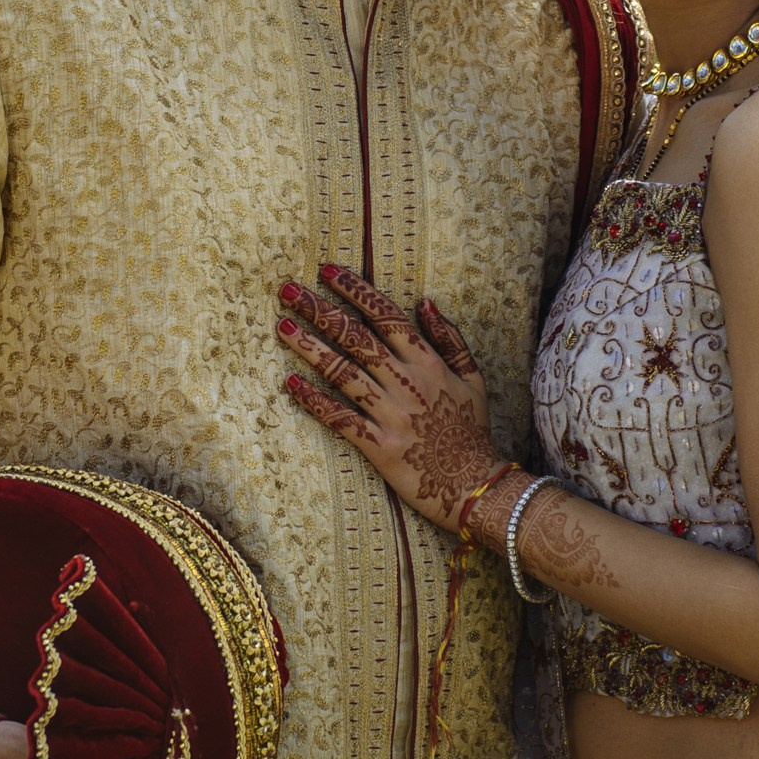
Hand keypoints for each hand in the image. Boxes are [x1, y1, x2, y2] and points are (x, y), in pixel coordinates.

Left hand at [278, 266, 508, 529]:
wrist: (475, 486)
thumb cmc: (473, 432)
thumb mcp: (473, 379)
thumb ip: (451, 339)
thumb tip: (425, 302)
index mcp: (429, 363)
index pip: (387, 316)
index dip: (356, 291)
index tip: (328, 272)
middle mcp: (407, 383)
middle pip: (357, 338)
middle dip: (321, 310)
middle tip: (290, 290)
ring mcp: (392, 414)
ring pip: (344, 373)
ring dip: (310, 348)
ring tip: (283, 327)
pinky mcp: (380, 446)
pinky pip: (341, 418)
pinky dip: (316, 401)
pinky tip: (291, 384)